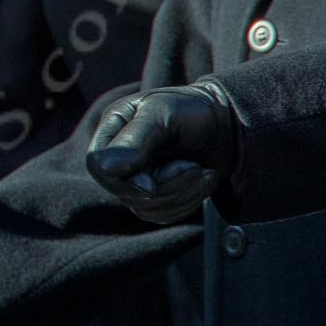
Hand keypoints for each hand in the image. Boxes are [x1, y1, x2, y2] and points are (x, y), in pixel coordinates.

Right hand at [85, 80, 241, 223]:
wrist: (227, 125)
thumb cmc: (193, 111)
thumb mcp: (164, 115)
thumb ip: (134, 140)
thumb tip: (105, 169)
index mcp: (113, 128)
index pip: (98, 165)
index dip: (124, 179)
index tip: (153, 182)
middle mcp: (119, 155)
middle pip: (124, 191)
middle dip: (166, 186)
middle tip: (194, 166)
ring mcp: (136, 178)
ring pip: (146, 208)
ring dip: (183, 193)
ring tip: (203, 170)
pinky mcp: (156, 197)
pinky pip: (164, 215)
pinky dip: (188, 201)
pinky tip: (201, 179)